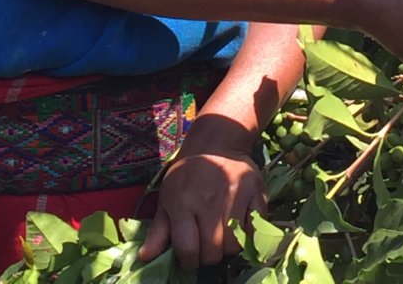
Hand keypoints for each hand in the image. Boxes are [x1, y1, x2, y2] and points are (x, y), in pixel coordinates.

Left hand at [137, 149, 266, 268]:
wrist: (216, 143)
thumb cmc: (188, 174)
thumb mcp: (167, 197)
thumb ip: (158, 230)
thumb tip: (145, 258)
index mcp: (183, 201)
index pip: (188, 249)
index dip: (188, 261)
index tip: (189, 257)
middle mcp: (210, 198)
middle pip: (213, 252)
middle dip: (207, 255)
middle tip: (205, 245)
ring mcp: (236, 195)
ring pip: (234, 245)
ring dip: (227, 247)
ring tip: (220, 234)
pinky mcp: (257, 192)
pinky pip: (255, 231)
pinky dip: (247, 235)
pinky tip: (237, 226)